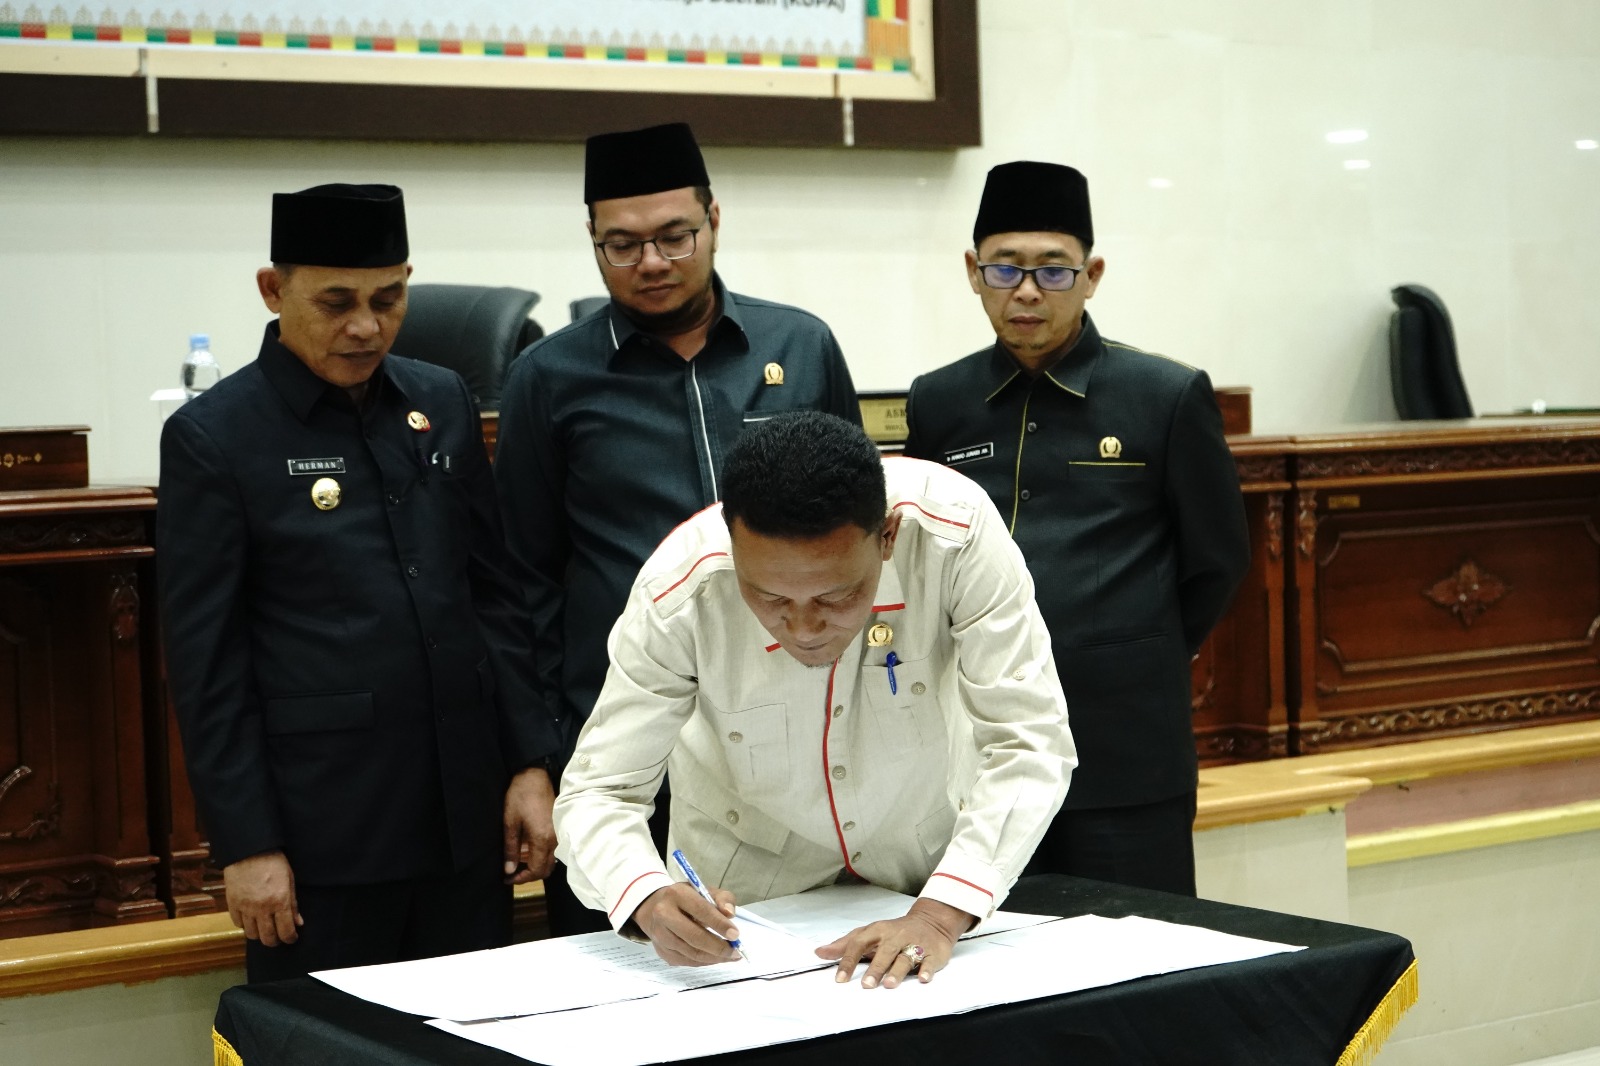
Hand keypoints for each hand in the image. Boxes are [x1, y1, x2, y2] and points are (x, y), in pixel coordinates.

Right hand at [224, 851, 301, 947]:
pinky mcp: (232, 904)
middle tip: (278, 938)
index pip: (286, 931)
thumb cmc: (273, 862)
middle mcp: (262, 908)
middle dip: (274, 941)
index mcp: (280, 901)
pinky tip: (250, 919)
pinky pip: (238, 924)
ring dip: (259, 935)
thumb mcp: (289, 880)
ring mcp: (245, 907)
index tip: (292, 938)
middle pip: (267, 937)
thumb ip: (293, 904)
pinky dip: (245, 925)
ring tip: (264, 929)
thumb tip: (298, 923)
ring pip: (251, 934)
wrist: (249, 850)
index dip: (290, 938)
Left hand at [503, 766, 556, 883]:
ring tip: (518, 861)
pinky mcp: (558, 828)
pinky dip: (541, 855)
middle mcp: (554, 840)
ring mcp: (558, 834)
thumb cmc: (520, 796)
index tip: (508, 879)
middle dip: (530, 875)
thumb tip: (509, 870)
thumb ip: (510, 848)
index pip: (536, 870)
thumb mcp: (510, 822)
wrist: (535, 775)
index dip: (522, 879)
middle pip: (546, 869)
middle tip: (512, 874)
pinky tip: (527, 849)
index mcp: (542, 840)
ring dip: (536, 865)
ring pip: (550, 860)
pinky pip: (552, 850)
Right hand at [632, 883, 740, 966]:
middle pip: (694, 937)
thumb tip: (730, 914)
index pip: (701, 911)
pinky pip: (687, 961)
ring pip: (691, 953)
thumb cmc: (686, 899)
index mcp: (676, 894)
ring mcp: (660, 936)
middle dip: (718, 947)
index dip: (719, 924)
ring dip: (714, 958)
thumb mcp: (705, 890)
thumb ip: (723, 898)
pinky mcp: (661, 951)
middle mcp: (664, 915)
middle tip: (736, 951)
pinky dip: (705, 962)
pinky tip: (716, 958)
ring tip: (730, 956)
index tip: (735, 935)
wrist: (655, 909)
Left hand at [815, 898, 972, 988]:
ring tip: (889, 985)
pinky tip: (922, 978)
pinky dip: (927, 969)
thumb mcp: (868, 934)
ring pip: (906, 957)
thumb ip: (844, 945)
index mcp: (878, 931)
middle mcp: (896, 936)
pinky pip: (930, 961)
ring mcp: (915, 944)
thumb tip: (819, 952)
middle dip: (876, 968)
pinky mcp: (933, 953)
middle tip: (866, 985)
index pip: (860, 943)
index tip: (840, 979)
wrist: (931, 921)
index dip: (849, 961)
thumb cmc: (893, 932)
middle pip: (885, 951)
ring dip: (898, 971)